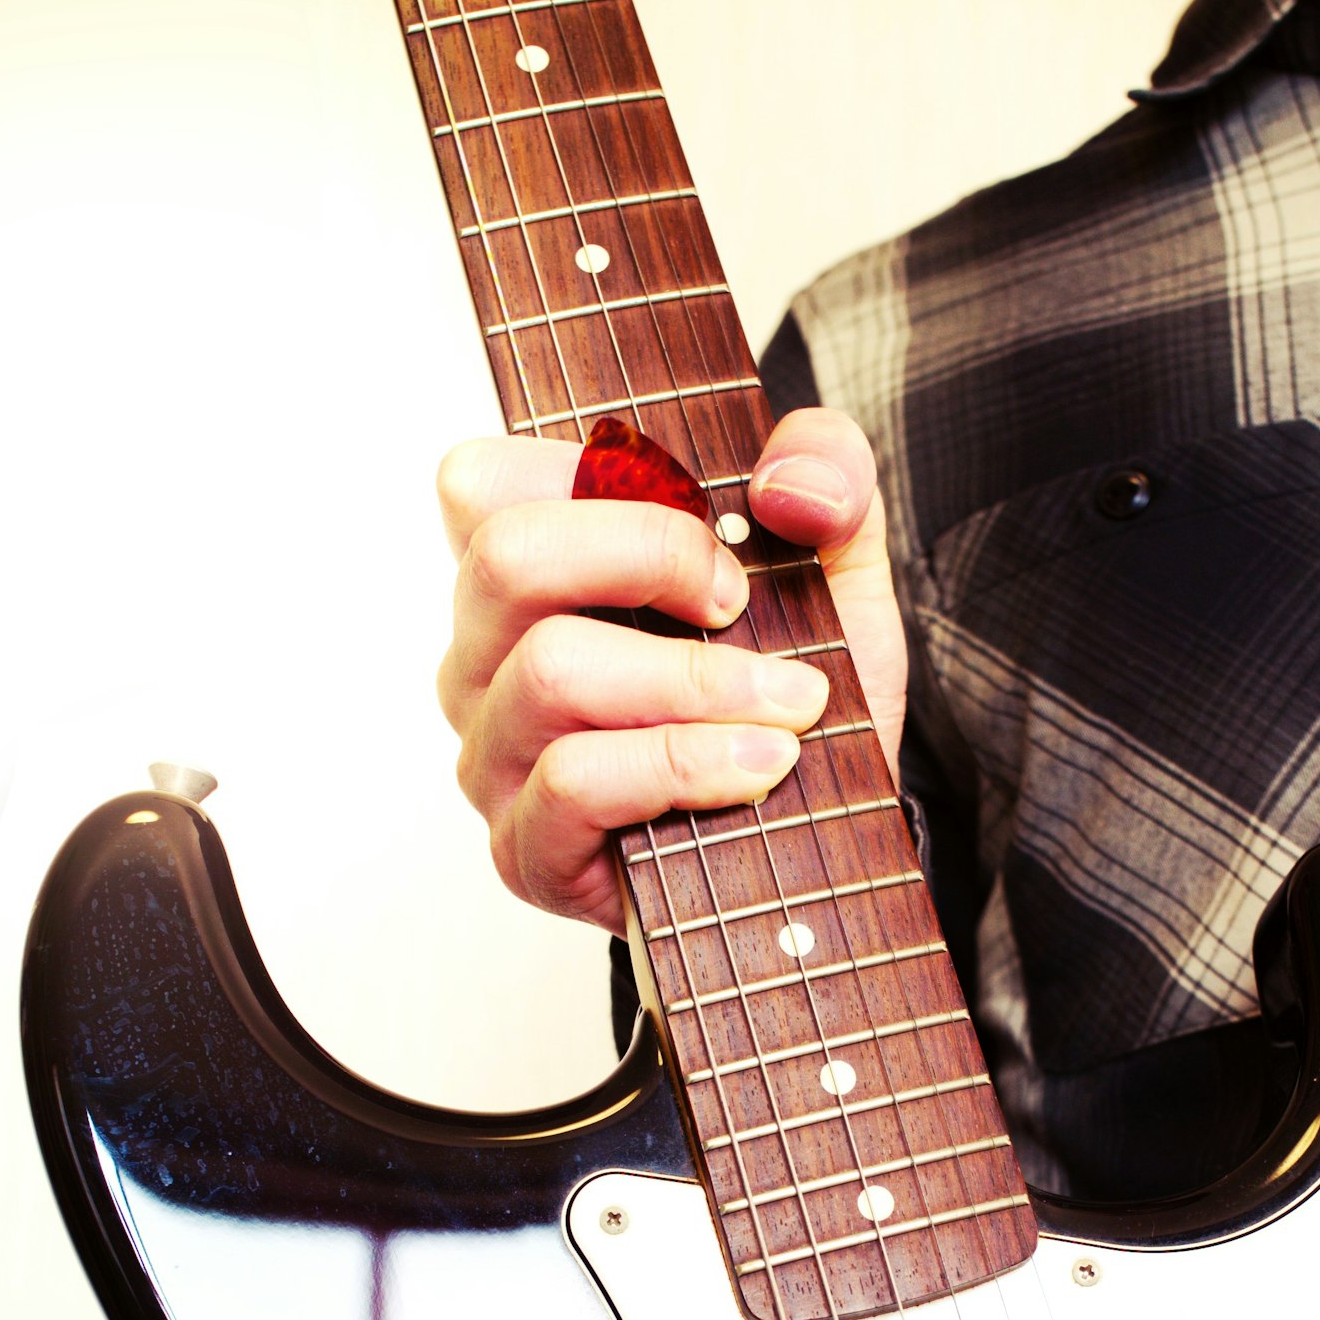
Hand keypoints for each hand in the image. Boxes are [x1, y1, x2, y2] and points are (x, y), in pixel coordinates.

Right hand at [432, 407, 908, 928]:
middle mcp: (486, 658)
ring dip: (695, 681)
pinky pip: (576, 778)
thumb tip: (786, 481)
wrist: (818, 841)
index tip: (708, 528)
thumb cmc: (786, 699)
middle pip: (509, 557)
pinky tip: (760, 766)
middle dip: (649, 558)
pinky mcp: (525, 847)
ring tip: (789, 705)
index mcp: (529, 574)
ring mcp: (494, 754)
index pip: (484, 480)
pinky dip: (686, 763)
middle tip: (739, 604)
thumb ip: (830, 472)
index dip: (599, 478)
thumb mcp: (835, 565)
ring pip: (550, 672)